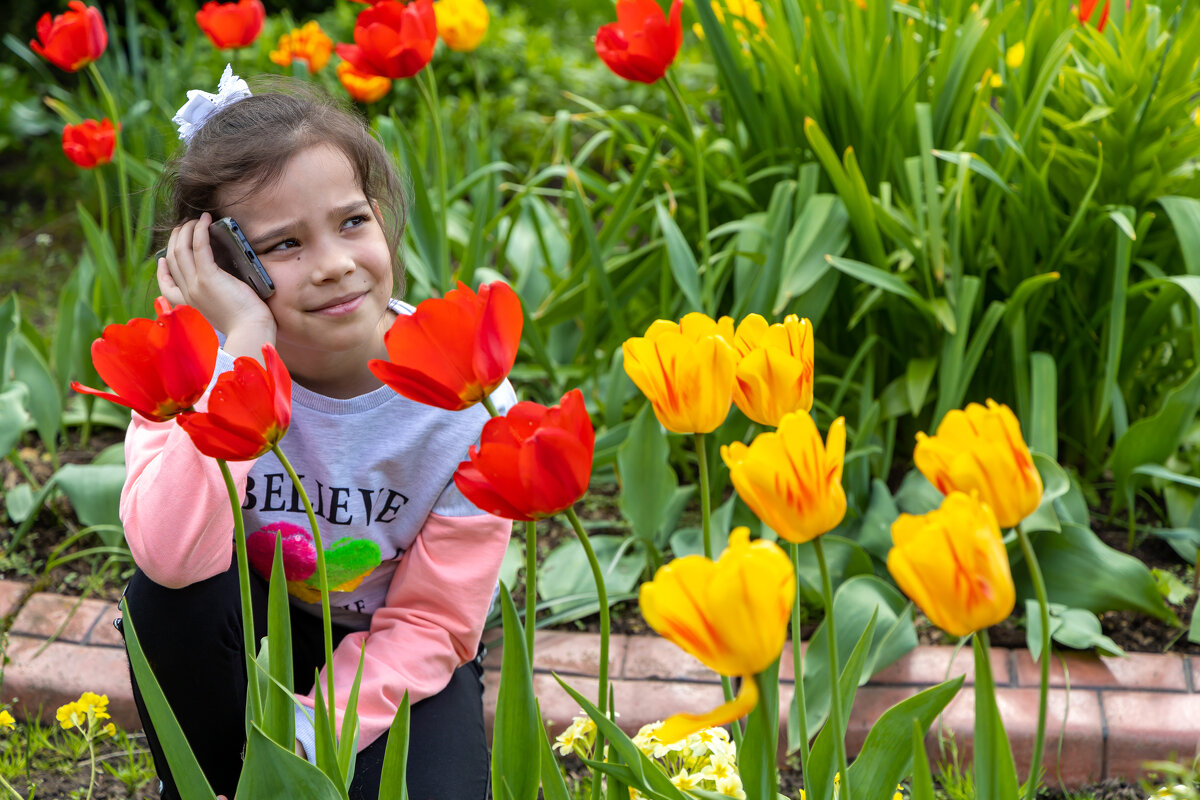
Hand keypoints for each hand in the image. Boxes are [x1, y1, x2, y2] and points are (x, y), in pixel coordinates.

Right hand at [157, 211, 276, 359]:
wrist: (251, 331)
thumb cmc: (246, 323)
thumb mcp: (223, 310)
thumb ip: (215, 297)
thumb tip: (222, 279)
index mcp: (189, 305)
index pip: (166, 287)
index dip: (162, 270)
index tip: (163, 259)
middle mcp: (188, 294)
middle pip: (171, 260)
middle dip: (175, 239)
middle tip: (184, 226)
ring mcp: (195, 285)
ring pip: (180, 250)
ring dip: (186, 230)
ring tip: (195, 219)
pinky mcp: (209, 277)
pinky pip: (199, 247)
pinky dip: (200, 231)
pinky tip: (205, 220)